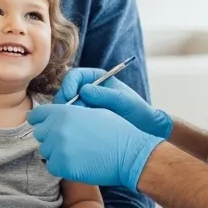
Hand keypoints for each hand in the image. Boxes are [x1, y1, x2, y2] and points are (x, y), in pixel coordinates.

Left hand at [27, 103, 162, 190]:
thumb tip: (56, 117)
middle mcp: (56, 128)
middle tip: (69, 142)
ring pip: (46, 151)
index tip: (45, 126)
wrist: (129, 154)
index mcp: (63, 112)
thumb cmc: (115, 131)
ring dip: (56, 152)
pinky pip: (52, 166)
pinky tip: (77, 163)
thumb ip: (70, 112)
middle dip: (50, 137)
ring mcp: (58, 148)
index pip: (37, 116)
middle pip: (40, 134)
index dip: (40, 120)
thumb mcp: (92, 111)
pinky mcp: (62, 166)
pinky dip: (61, 166)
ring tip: (76, 153)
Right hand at [56, 70, 172, 138]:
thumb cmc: (137, 111)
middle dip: (63, 101)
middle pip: (65, 91)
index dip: (69, 84)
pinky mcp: (83, 120)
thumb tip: (83, 90)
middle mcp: (87, 90)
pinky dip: (70, 123)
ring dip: (66, 114)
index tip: (69, 96)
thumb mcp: (123, 101)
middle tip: (66, 113)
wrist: (144, 130)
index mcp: (96, 79)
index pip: (75, 76)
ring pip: (65, 107)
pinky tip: (76, 130)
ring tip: (73, 123)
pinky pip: (71, 119)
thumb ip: (105, 95)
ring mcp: (84, 106)